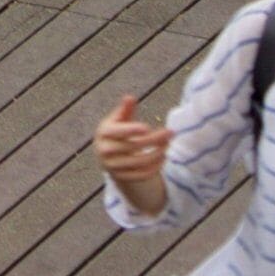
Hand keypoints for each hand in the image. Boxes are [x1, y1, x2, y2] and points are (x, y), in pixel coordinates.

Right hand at [93, 94, 172, 210]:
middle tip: (171, 132)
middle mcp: (105, 150)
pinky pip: (141, 174)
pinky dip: (155, 167)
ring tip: (167, 145)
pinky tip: (163, 158)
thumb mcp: (118, 120)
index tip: (147, 127)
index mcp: (103, 133)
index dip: (131, 130)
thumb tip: (129, 97)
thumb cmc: (116, 133)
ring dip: (157, 154)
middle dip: (154, 139)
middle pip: (132, 146)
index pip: (117, 132)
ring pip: (139, 162)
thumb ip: (125, 110)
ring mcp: (113, 166)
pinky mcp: (122, 178)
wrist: (107, 156)